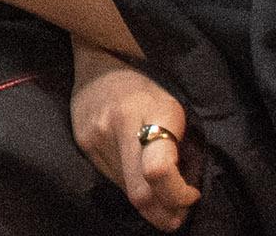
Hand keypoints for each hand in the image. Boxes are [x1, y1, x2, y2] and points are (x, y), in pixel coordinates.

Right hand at [72, 49, 203, 231]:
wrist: (100, 60)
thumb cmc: (147, 84)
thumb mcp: (173, 108)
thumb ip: (179, 148)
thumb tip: (185, 192)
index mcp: (151, 110)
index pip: (158, 171)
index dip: (179, 195)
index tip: (192, 193)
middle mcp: (117, 125)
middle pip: (140, 193)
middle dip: (164, 214)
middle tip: (179, 214)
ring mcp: (95, 136)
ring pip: (125, 191)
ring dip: (148, 200)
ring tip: (161, 190)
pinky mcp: (83, 143)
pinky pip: (112, 179)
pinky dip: (130, 184)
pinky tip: (138, 174)